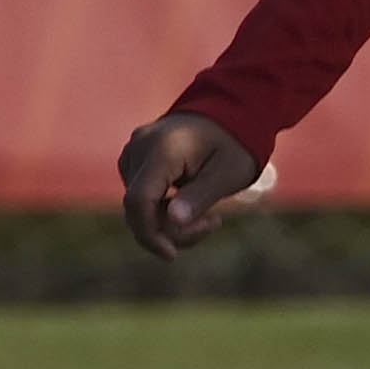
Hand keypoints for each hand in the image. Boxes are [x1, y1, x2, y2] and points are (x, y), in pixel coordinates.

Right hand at [118, 111, 262, 259]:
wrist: (231, 113)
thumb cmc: (235, 144)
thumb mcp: (227, 174)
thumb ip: (199, 197)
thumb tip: (172, 222)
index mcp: (161, 150)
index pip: (139, 201)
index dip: (149, 234)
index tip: (171, 255)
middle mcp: (139, 147)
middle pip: (138, 208)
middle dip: (172, 229)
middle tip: (213, 223)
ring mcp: (134, 151)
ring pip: (139, 205)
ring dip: (170, 221)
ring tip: (210, 216)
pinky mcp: (135, 158)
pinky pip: (141, 195)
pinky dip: (164, 208)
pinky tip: (192, 204)